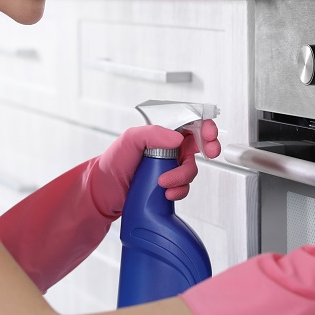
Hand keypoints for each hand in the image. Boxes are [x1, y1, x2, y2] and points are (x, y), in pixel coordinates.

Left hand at [91, 120, 221, 216]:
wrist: (105, 191)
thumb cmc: (114, 162)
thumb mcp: (130, 140)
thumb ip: (152, 134)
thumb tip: (177, 138)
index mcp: (162, 132)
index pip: (189, 122)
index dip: (205, 125)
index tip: (209, 133)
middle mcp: (169, 147)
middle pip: (199, 143)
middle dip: (209, 147)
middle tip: (210, 152)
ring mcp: (171, 166)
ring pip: (191, 168)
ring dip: (183, 176)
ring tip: (164, 181)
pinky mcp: (170, 184)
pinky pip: (184, 187)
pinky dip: (179, 190)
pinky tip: (166, 193)